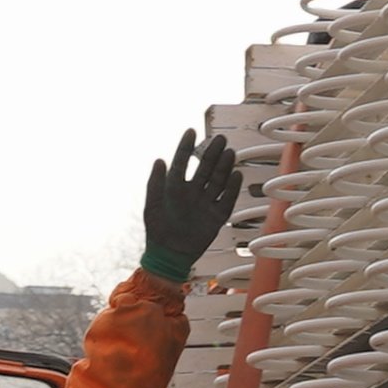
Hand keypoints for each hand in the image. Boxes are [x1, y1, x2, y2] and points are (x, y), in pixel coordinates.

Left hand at [137, 125, 246, 282]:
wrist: (169, 255)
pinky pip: (227, 199)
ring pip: (218, 180)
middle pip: (205, 168)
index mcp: (176, 187)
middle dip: (212, 153)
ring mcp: (206, 203)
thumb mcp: (151, 205)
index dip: (185, 147)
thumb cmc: (157, 230)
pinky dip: (232, 188)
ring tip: (229, 152)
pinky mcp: (217, 216)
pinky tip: (236, 174)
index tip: (191, 132)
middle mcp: (193, 192)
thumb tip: (159, 159)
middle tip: (219, 139)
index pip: (182, 162)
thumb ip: (155, 182)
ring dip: (224, 166)